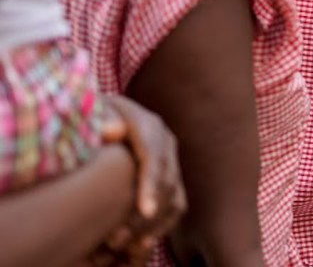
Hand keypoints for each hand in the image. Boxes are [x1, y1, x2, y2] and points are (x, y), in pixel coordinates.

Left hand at [100, 95, 185, 255]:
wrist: (104, 115)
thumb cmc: (90, 117)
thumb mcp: (91, 113)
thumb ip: (99, 121)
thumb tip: (109, 130)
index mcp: (148, 124)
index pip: (154, 156)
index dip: (151, 183)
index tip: (144, 210)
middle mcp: (165, 141)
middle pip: (166, 179)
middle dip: (146, 213)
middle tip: (117, 239)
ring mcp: (170, 160)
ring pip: (173, 195)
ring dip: (152, 224)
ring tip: (124, 246)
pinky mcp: (169, 176)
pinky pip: (175, 203)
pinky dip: (163, 225)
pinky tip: (142, 244)